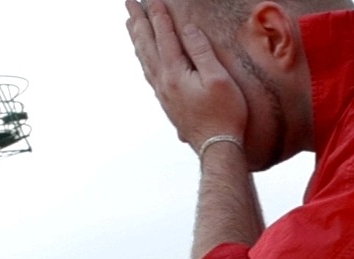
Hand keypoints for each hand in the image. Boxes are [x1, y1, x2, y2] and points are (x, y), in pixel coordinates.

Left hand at [125, 0, 247, 152]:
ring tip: (131, 23)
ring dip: (137, 39)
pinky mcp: (168, 104)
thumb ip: (201, 51)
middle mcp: (163, 83)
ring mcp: (163, 95)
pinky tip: (144, 57)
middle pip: (147, 45)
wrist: (216, 148)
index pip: (164, 36)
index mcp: (175, 73)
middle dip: (138, 21)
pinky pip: (149, 74)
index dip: (158, 14)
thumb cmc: (224, 115)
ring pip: (145, 60)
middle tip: (129, 2)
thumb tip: (188, 29)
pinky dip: (144, 59)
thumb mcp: (218, 79)